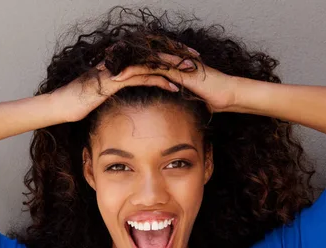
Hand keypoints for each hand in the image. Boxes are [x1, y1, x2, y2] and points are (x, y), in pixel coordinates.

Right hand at [50, 62, 180, 122]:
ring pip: (150, 64)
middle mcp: (117, 63)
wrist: (58, 106)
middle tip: (195, 59)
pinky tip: (174, 87)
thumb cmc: (75, 103)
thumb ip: (109, 88)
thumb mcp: (96, 94)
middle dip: (175, 56)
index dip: (166, 57)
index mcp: (116, 64)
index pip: (145, 56)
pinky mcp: (113, 82)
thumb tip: (119, 90)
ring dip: (172, 68)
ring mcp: (115, 71)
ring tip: (191, 71)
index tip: (183, 60)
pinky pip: (140, 79)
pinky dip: (158, 81)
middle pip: (152, 55)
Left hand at [109, 52, 237, 112]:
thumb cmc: (214, 99)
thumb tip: (172, 111)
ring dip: (120, 66)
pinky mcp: (175, 70)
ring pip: (140, 61)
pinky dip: (133, 72)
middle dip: (117, 63)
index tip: (107, 73)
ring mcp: (172, 64)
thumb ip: (180, 100)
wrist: (229, 95)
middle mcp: (169, 62)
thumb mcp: (191, 100)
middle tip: (97, 68)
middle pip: (138, 59)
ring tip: (101, 72)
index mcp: (170, 67)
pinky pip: (150, 68)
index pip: (143, 64)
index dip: (125, 67)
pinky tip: (119, 77)